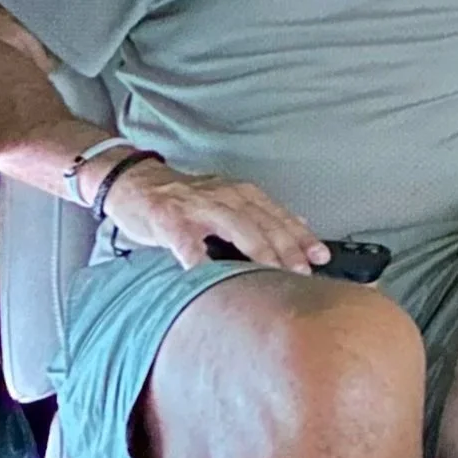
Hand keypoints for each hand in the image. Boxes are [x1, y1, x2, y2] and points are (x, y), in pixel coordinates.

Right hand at [101, 159, 329, 273]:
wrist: (135, 183)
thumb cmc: (185, 200)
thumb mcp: (227, 201)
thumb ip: (259, 215)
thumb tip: (299, 227)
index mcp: (241, 194)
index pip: (278, 215)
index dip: (301, 236)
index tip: (322, 256)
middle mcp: (224, 196)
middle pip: (263, 223)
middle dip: (286, 249)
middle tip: (303, 272)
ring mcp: (196, 207)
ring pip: (234, 227)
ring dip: (256, 251)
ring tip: (271, 274)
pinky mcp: (168, 220)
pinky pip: (186, 242)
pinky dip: (198, 258)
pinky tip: (208, 275)